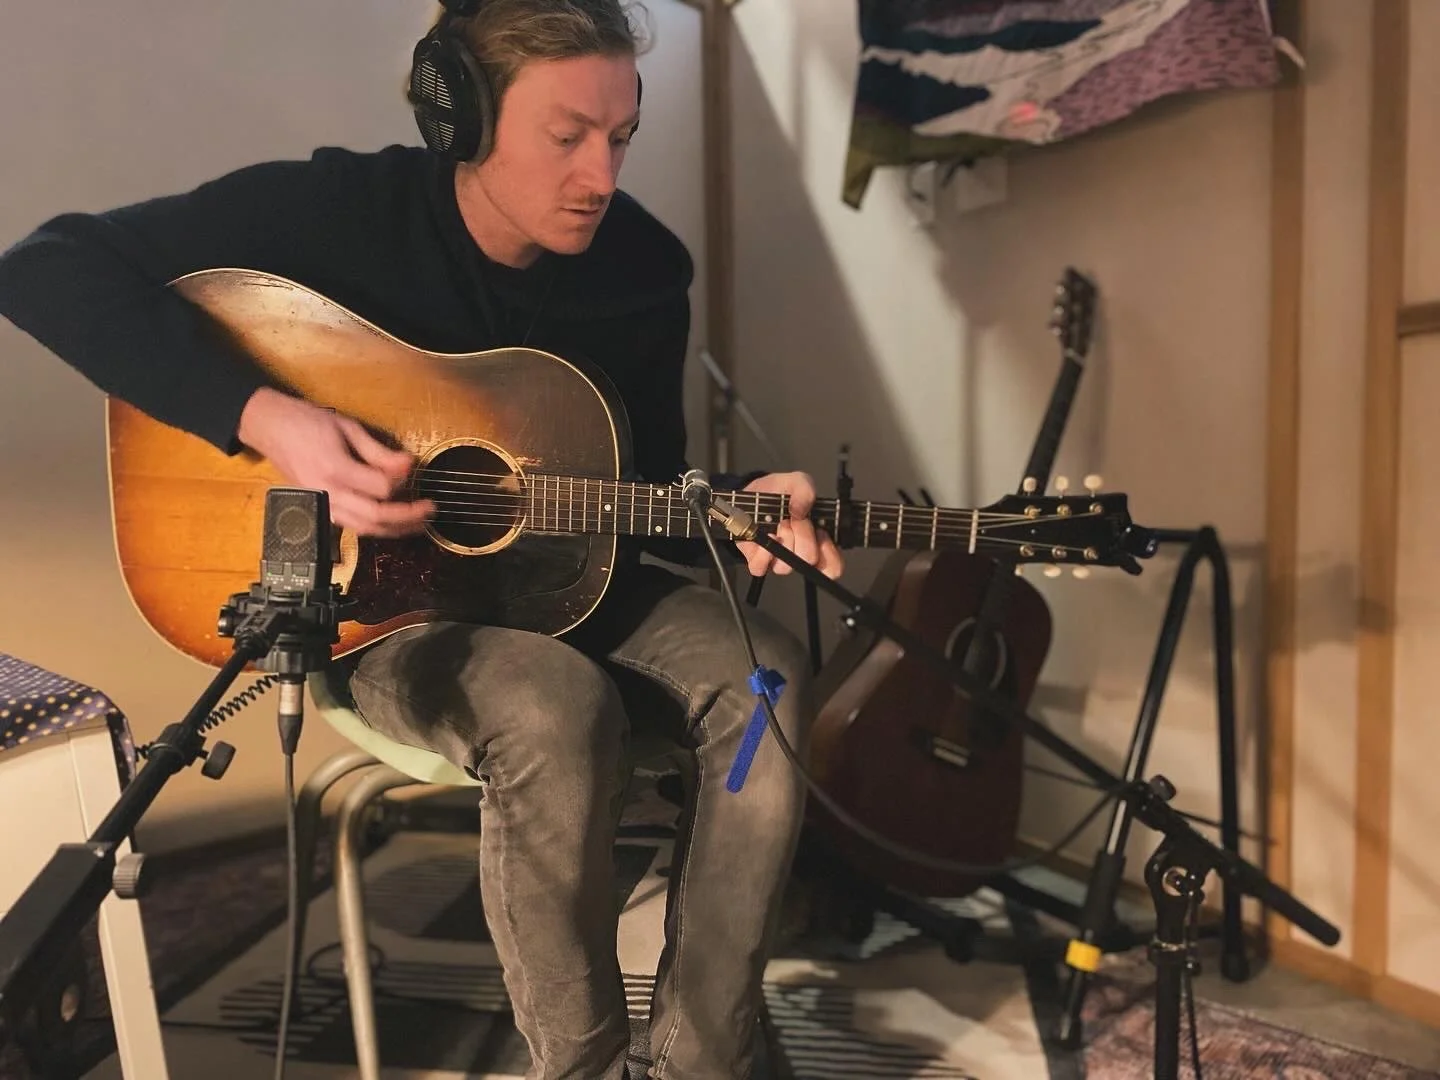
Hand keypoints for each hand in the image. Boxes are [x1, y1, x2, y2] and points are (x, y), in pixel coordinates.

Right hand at [236, 387, 434, 536]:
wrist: (270, 427)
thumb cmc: (306, 422)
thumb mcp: (347, 428)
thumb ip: (379, 452)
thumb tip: (408, 464)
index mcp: (335, 469)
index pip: (381, 488)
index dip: (403, 480)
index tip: (413, 467)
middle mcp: (328, 493)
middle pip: (376, 517)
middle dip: (408, 516)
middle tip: (431, 509)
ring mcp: (322, 505)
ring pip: (365, 529)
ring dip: (396, 530)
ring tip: (419, 524)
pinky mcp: (320, 509)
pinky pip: (353, 526)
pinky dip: (376, 528)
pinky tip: (393, 524)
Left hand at [736, 471, 843, 578]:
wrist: (753, 494)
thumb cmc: (779, 492)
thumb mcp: (796, 481)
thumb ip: (804, 490)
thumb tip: (800, 511)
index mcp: (817, 541)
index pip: (833, 566)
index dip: (829, 551)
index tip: (821, 530)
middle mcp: (799, 554)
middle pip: (809, 560)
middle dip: (803, 535)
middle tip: (794, 519)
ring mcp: (778, 560)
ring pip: (787, 567)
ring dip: (784, 540)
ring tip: (780, 523)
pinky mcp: (757, 561)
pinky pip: (761, 568)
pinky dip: (763, 553)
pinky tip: (767, 536)